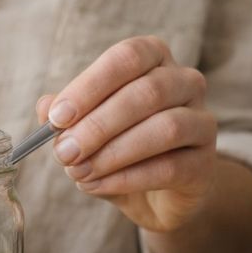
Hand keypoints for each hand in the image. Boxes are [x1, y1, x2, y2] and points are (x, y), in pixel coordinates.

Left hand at [37, 36, 217, 232]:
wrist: (154, 194)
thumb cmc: (115, 146)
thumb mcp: (83, 127)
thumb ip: (66, 115)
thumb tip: (46, 108)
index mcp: (153, 59)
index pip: (127, 57)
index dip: (91, 85)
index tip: (58, 117)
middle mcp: (185, 82)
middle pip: (147, 92)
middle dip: (97, 125)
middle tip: (63, 152)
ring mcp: (202, 122)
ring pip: (165, 128)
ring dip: (113, 153)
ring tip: (78, 172)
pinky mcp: (205, 163)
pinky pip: (170, 167)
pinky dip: (127, 178)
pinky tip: (97, 185)